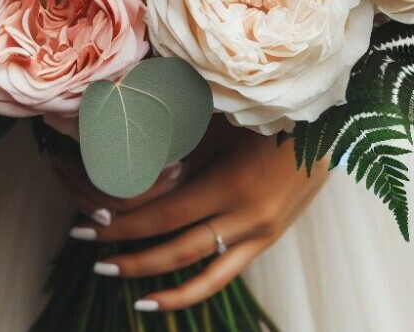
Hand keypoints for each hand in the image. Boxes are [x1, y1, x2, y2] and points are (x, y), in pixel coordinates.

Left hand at [53, 118, 327, 312]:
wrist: (328, 124)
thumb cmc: (265, 113)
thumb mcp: (221, 124)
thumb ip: (182, 151)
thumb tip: (129, 169)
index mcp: (232, 184)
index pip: (164, 215)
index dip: (123, 223)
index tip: (88, 222)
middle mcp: (246, 217)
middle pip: (174, 245)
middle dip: (125, 250)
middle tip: (84, 247)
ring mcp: (260, 233)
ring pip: (197, 272)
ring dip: (152, 278)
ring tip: (115, 279)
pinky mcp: (267, 239)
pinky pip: (223, 277)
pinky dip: (189, 292)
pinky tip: (159, 301)